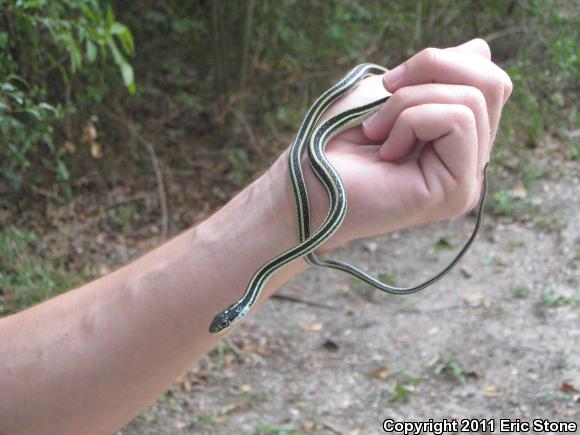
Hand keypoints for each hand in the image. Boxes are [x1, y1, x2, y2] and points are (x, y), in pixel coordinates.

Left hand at [302, 38, 512, 251]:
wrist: (307, 182)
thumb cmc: (337, 139)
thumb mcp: (389, 91)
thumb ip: (438, 73)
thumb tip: (481, 49)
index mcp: (457, 138)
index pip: (487, 79)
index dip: (441, 62)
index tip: (389, 83)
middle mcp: (470, 160)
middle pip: (492, 83)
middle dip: (432, 69)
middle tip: (385, 93)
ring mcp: (467, 179)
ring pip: (473, 99)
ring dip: (410, 101)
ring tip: (377, 131)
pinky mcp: (457, 192)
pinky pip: (458, 121)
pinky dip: (411, 120)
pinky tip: (386, 150)